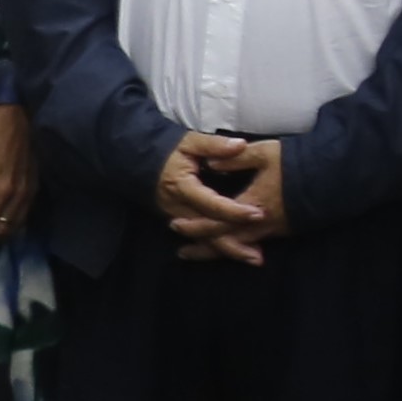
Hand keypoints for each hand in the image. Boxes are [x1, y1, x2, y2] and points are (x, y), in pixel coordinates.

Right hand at [157, 131, 283, 260]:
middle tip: (259, 253)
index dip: (234, 211)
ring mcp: (178, 218)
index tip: (258, 214)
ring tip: (254, 259)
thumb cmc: (170, 151)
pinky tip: (238, 254)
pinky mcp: (181, 222)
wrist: (143, 162)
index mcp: (183, 187)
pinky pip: (200, 238)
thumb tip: (241, 145)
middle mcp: (179, 208)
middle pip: (207, 231)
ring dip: (229, 250)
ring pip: (204, 239)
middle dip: (233, 243)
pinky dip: (219, 247)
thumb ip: (215, 145)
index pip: (210, 204)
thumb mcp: (191, 141)